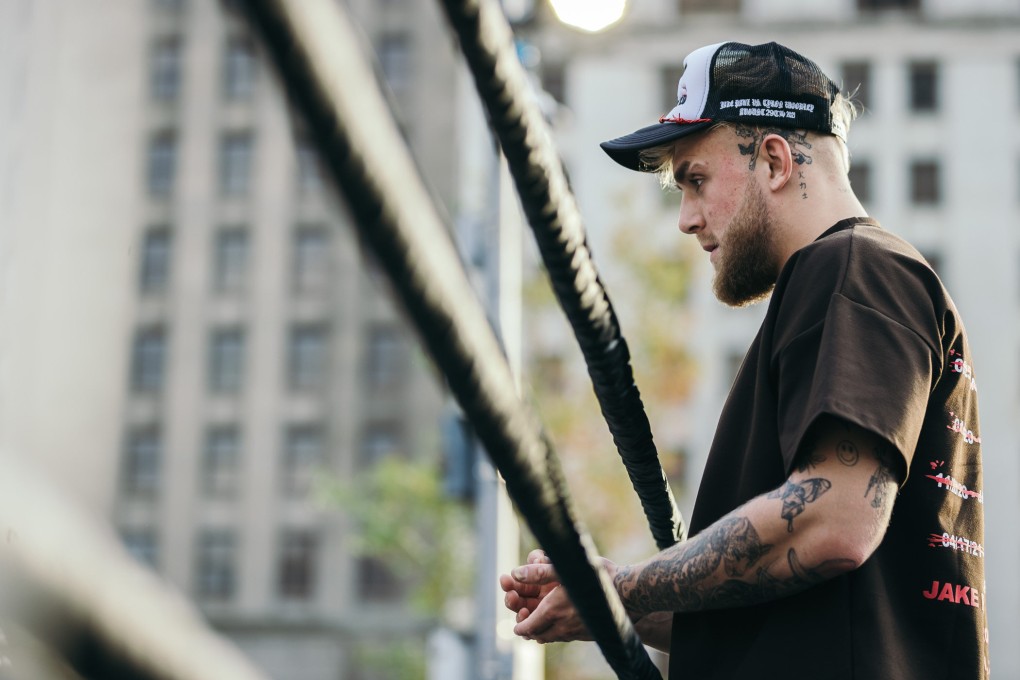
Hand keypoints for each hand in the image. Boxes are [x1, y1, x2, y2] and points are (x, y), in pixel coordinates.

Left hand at [499, 549, 616, 642]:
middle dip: (528, 628)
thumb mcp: (565, 568)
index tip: (517, 621)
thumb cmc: (599, 576)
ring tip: (540, 618)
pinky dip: (556, 631)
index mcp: (554, 610)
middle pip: (538, 635)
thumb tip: (515, 573)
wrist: (631, 592)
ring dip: (542, 630)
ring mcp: (576, 632)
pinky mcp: (588, 634)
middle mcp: (563, 626)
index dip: (519, 625)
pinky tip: (560, 618)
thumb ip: (539, 571)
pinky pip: (565, 637)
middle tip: (525, 615)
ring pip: (552, 637)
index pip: (528, 627)